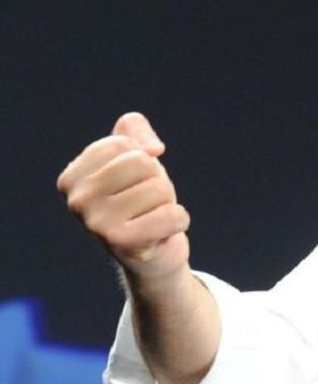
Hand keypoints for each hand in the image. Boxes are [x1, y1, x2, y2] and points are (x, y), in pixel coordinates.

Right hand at [57, 112, 190, 282]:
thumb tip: (152, 148)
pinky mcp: (122, 242)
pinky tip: (163, 232)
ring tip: (152, 218)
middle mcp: (77, 200)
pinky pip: (172, 215)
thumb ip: (133, 130)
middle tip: (146, 203)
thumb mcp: (134, 157)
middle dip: (156, 181)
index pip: (123, 143)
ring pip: (159, 188)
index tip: (133, 182)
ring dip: (167, 203)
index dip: (141, 158)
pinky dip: (179, 220)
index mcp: (73, 177)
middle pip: (142, 163)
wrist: (152, 254)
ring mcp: (96, 223)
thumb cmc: (141, 200)